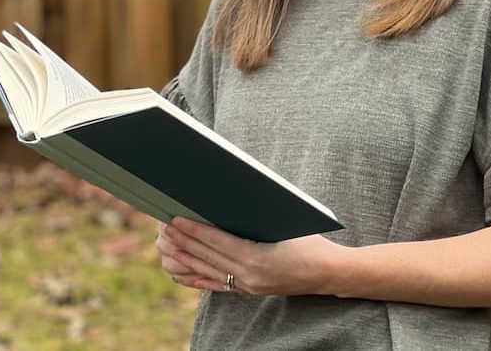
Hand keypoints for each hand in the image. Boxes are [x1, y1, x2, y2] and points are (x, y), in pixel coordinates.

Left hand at [156, 217, 346, 295]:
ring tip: (166, 244)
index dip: (194, 231)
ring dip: (184, 258)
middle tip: (163, 227)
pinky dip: (195, 277)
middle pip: (208, 257)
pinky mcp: (248, 291)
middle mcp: (249, 276)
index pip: (218, 242)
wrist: (328, 272)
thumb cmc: (311, 240)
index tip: (175, 219)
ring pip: (207, 271)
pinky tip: (180, 269)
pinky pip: (214, 285)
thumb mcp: (285, 223)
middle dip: (183, 242)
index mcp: (258, 258)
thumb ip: (257, 216)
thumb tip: (227, 199)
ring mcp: (247, 286)